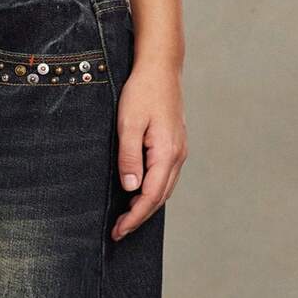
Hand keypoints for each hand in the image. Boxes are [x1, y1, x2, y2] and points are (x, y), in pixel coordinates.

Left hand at [112, 61, 187, 239]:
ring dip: (146, 206)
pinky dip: (152, 191)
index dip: (135, 217)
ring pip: (164, 189)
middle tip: (118, 231)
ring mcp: (179, 150)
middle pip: (160, 198)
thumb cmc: (142, 91)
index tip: (119, 231)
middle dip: (139, 217)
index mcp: (167, 153)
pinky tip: (138, 194)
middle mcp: (178, 155)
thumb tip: (130, 188)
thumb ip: (129, 157)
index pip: (151, 196)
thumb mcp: (128, 123)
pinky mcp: (175, 145)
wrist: (161, 66)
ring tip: (126, 218)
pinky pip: (165, 177)